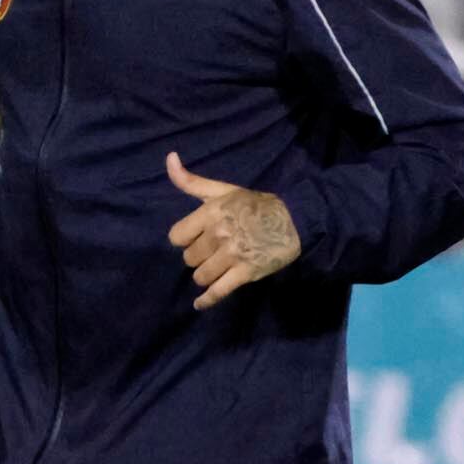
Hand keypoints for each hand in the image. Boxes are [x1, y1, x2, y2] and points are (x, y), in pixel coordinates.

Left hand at [165, 153, 300, 309]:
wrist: (294, 220)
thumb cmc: (256, 205)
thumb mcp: (223, 190)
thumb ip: (192, 181)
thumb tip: (169, 158)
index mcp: (211, 213)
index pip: (177, 236)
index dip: (184, 239)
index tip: (196, 237)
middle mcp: (219, 234)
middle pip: (189, 258)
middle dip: (198, 256)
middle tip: (212, 251)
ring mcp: (232, 255)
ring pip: (201, 276)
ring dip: (205, 274)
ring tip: (216, 267)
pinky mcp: (245, 273)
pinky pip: (218, 292)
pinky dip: (207, 300)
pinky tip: (200, 304)